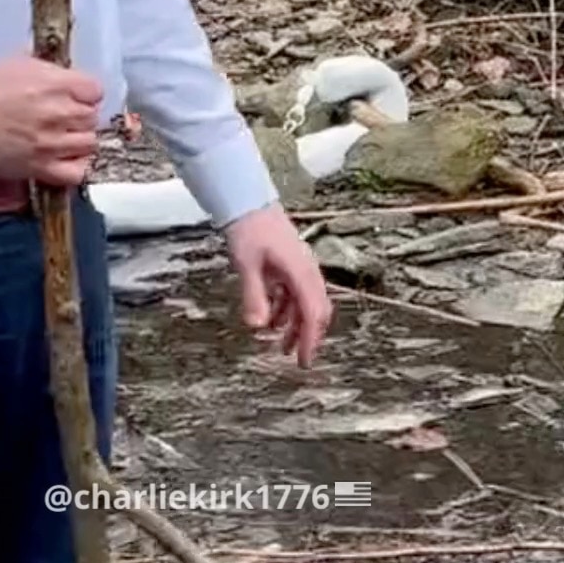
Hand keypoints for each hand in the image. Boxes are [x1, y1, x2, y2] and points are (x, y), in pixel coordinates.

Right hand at [0, 55, 103, 186]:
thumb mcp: (19, 63)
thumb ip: (50, 70)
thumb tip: (67, 75)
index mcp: (53, 83)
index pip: (96, 91)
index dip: (87, 94)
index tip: (78, 97)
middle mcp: (56, 113)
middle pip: (93, 118)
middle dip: (82, 117)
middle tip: (67, 118)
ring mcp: (49, 142)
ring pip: (89, 144)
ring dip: (80, 140)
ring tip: (64, 138)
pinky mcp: (38, 167)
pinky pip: (76, 173)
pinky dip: (76, 167)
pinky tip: (64, 159)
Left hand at [223, 204, 332, 366]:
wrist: (248, 202)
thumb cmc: (249, 230)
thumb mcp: (247, 265)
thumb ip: (254, 296)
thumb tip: (258, 327)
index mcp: (300, 272)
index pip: (312, 313)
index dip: (310, 339)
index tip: (304, 361)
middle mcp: (306, 271)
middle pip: (316, 310)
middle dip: (309, 335)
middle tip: (299, 359)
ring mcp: (300, 267)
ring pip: (305, 303)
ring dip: (296, 325)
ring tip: (281, 346)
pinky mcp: (290, 264)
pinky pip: (294, 293)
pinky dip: (287, 310)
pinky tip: (272, 321)